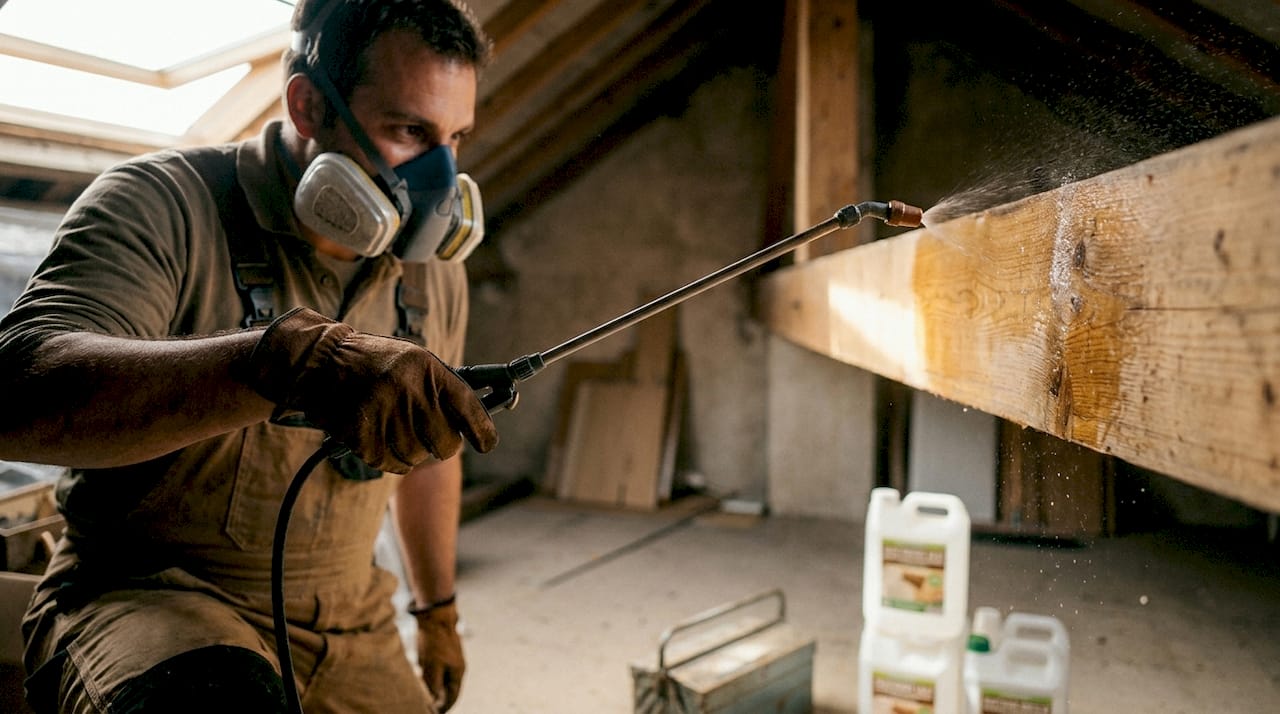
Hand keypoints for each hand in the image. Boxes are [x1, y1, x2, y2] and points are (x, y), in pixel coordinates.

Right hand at [241, 307, 497, 472]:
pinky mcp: (362, 436)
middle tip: (429, 436)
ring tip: (394, 428)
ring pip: (417, 457)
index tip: (486, 443)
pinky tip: (379, 437)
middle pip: (446, 443)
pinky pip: (391, 464)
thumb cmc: (373, 364)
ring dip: (410, 451)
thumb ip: (441, 389)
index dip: (483, 431)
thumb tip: (473, 423)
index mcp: (426, 369)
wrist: (319, 362)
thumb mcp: (413, 361)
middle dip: (442, 445)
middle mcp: (408, 391)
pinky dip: (389, 459)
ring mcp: (384, 414)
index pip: (468, 407)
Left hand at [414, 600, 464, 711]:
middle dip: (439, 700)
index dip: (443, 708)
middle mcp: (457, 667)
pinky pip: (440, 670)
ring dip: (436, 688)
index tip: (433, 713)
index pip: (452, 698)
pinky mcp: (445, 651)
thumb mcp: (432, 667)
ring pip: (444, 679)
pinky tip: (422, 676)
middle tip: (428, 706)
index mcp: (457, 673)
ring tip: (424, 694)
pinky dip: (433, 677)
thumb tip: (434, 702)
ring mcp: (452, 659)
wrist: (436, 615)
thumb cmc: (434, 642)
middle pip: (449, 690)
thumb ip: (434, 686)